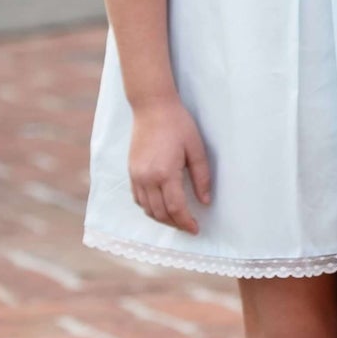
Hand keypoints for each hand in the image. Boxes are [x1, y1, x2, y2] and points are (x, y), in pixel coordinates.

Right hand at [128, 98, 211, 233]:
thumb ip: (201, 177)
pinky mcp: (131, 172)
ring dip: (162, 218)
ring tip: (177, 220)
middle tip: (189, 227)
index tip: (196, 229)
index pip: (176, 208)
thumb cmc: (178, 125)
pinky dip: (149, 208)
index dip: (186, 222)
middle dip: (175, 224)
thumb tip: (205, 201)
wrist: (152, 107)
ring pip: (147, 209)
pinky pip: (137, 198)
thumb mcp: (196, 149)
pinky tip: (160, 207)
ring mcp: (136, 175)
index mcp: (165, 173)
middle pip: (160, 213)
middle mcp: (147, 178)